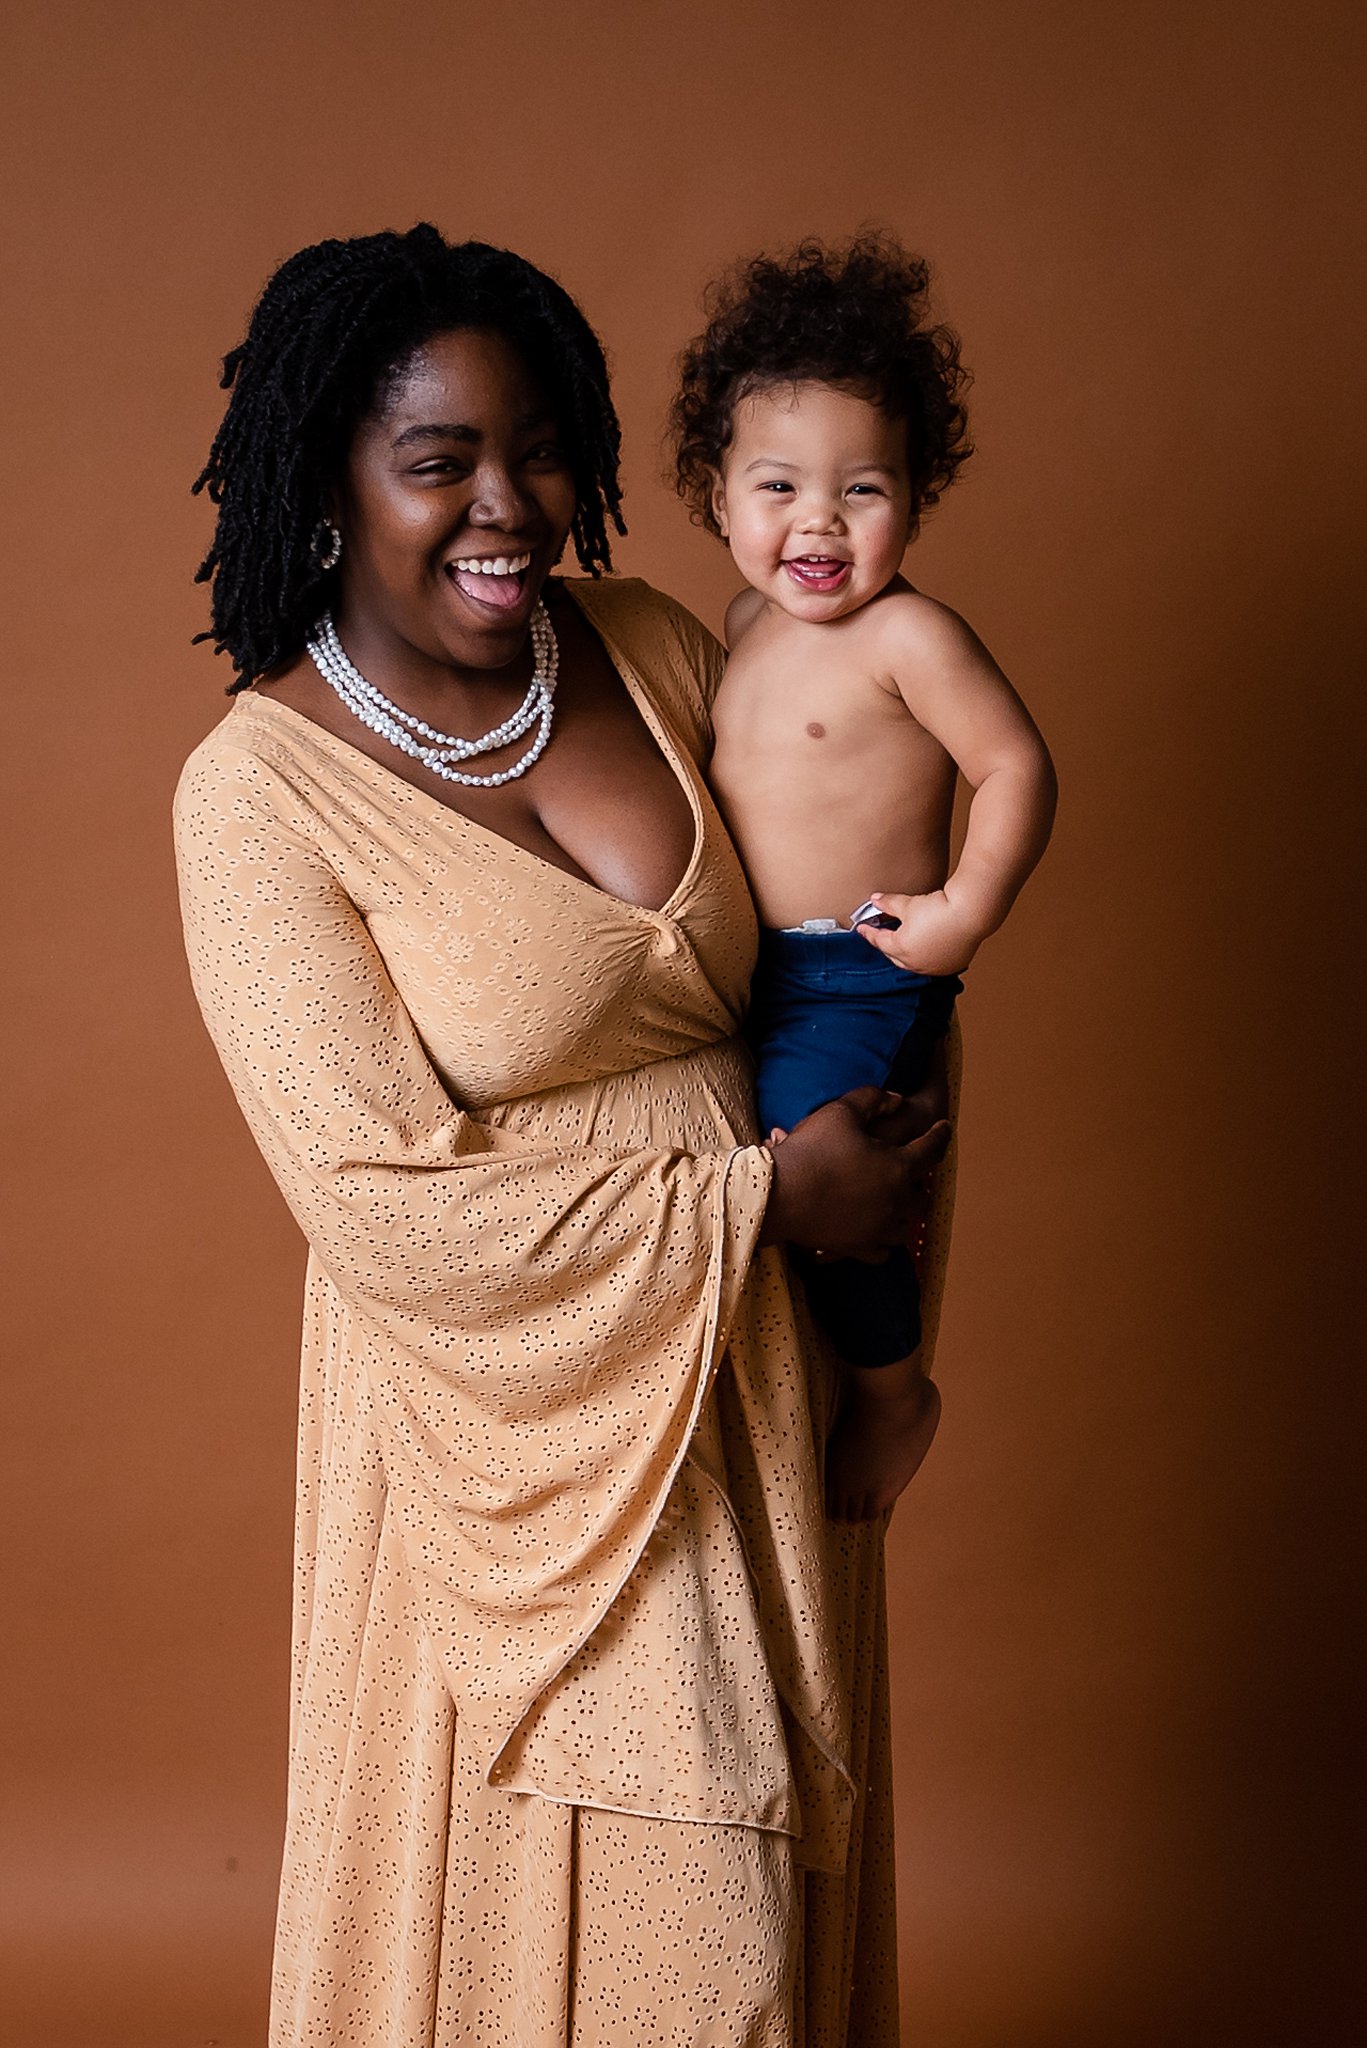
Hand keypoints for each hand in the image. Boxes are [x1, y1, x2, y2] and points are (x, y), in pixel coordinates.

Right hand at [762, 1085, 951, 1259]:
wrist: (780, 1196)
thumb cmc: (811, 1151)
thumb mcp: (841, 1112)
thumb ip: (873, 1099)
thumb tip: (897, 1099)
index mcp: (899, 1167)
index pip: (932, 1149)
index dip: (940, 1135)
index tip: (945, 1128)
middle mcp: (896, 1202)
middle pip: (923, 1197)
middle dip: (921, 1182)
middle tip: (914, 1172)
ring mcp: (878, 1230)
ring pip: (906, 1227)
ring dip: (904, 1214)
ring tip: (896, 1204)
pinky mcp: (858, 1248)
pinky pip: (882, 1251)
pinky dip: (883, 1242)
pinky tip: (876, 1233)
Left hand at [857, 891, 978, 975]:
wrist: (971, 913)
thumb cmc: (940, 908)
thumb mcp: (908, 903)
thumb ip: (888, 903)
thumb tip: (875, 899)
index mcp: (901, 949)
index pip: (879, 941)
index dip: (869, 933)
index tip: (861, 928)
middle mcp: (916, 963)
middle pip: (895, 955)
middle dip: (887, 946)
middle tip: (882, 935)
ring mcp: (935, 967)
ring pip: (914, 963)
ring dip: (907, 954)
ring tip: (905, 943)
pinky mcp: (952, 965)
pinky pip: (934, 965)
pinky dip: (926, 958)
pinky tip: (926, 950)